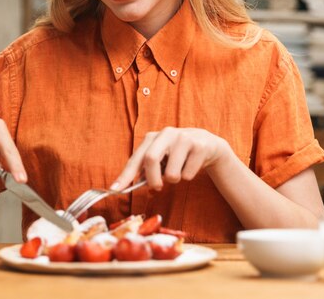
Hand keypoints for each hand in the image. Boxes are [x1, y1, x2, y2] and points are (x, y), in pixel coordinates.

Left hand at [111, 127, 231, 190]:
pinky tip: (191, 165)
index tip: (115, 189)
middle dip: (152, 179)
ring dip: (174, 179)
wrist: (207, 144)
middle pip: (151, 160)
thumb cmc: (177, 154)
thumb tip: (130, 184)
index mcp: (152, 137)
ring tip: (178, 171)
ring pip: (171, 172)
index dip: (125, 175)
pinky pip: (188, 174)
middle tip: (156, 188)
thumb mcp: (161, 156)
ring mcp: (183, 138)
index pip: (136, 158)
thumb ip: (146, 168)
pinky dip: (187, 176)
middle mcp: (166, 133)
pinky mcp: (199, 146)